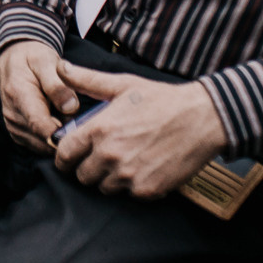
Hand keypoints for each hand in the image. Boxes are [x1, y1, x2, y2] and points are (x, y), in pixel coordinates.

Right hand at [0, 42, 82, 151]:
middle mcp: (12, 115)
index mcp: (18, 94)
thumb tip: (71, 108)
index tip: (77, 131)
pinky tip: (55, 120)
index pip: (39, 124)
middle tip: (74, 115)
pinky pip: (40, 146)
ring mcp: (13, 127)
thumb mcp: (46, 61)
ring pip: (43, 146)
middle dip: (63, 133)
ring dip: (57, 136)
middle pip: (44, 138)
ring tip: (63, 114)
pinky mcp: (17, 134)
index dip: (60, 133)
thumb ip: (58, 84)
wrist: (13, 61)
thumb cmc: (33, 59)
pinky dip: (51, 138)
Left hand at [51, 68, 226, 198]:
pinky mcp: (147, 190)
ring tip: (123, 160)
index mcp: (99, 130)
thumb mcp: (122, 84)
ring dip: (108, 178)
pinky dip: (131, 185)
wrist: (201, 119)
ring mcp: (129, 176)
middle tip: (99, 156)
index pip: (64, 155)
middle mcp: (110, 156)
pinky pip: (127, 194)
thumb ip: (87, 80)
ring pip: (103, 188)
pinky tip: (141, 167)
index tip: (69, 155)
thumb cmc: (161, 99)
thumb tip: (62, 68)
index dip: (63, 156)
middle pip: (82, 176)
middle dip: (86, 167)